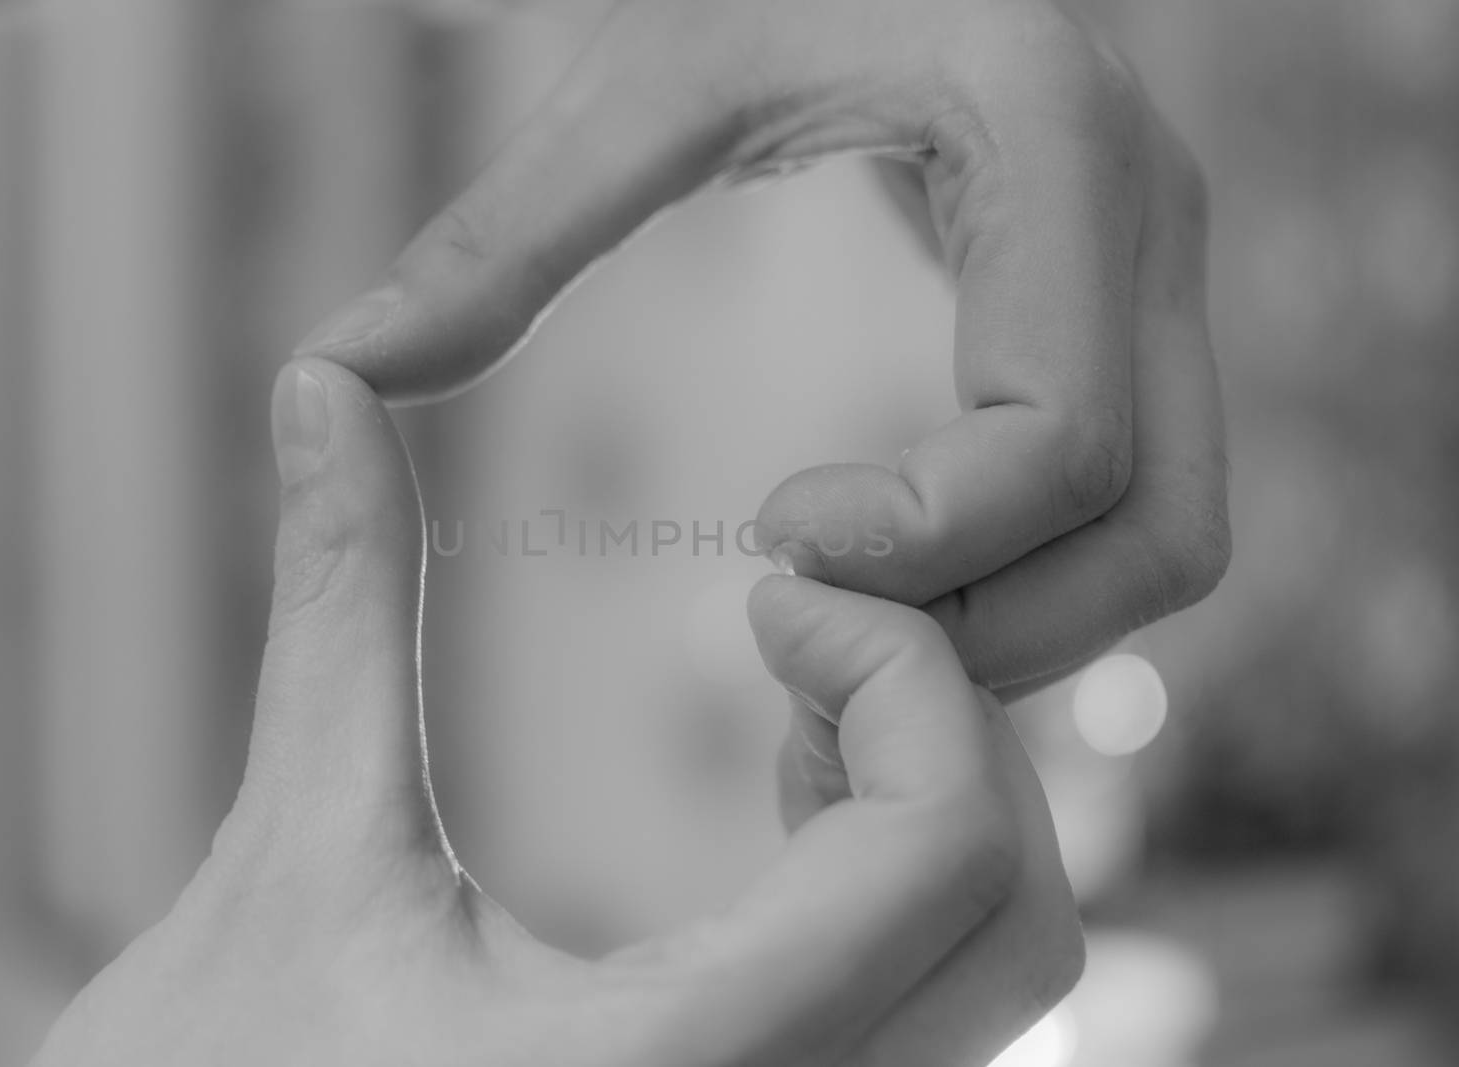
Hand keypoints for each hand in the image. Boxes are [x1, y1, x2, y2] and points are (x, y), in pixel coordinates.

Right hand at [32, 359, 1080, 1066]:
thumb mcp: (291, 855)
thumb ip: (340, 615)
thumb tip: (322, 387)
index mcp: (680, 1064)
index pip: (945, 848)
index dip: (900, 672)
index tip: (774, 592)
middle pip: (1020, 920)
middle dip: (940, 738)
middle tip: (804, 639)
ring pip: (999, 982)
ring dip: (934, 813)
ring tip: (793, 725)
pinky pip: (941, 1024)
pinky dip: (913, 895)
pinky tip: (792, 827)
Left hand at [295, 0, 1229, 697]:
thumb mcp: (640, 86)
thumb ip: (499, 238)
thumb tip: (332, 372)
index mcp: (1050, 147)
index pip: (1063, 439)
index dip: (927, 541)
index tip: (767, 535)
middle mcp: (1150, 224)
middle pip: (1161, 533)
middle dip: (997, 628)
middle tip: (816, 623)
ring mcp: (1161, 278)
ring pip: (1167, 543)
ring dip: (1021, 626)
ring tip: (847, 619)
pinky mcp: (1133, 317)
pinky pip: (1134, 509)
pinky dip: (1031, 583)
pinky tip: (895, 580)